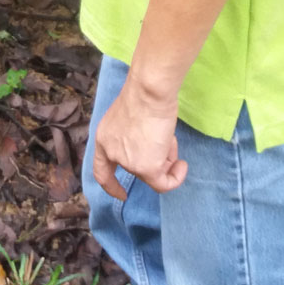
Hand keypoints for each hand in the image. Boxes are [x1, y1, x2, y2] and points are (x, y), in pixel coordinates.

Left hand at [92, 77, 187, 199]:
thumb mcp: (131, 118)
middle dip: (154, 159)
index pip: (102, 170)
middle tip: (167, 145)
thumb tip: (154, 151)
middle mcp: (112, 153)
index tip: (122, 193)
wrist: (149, 91)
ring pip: (152, 173)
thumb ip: (135, 136)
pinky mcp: (147, 168)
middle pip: (135, 168)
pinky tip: (182, 166)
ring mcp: (129, 163)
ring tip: (171, 140)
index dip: (111, 184)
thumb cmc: (142, 94)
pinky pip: (163, 183)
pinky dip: (175, 178)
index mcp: (104, 139)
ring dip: (167, 160)